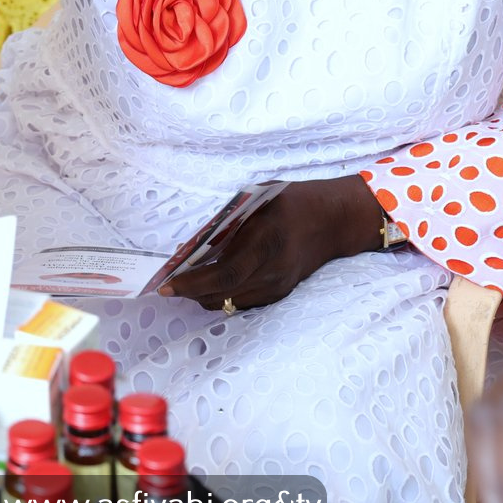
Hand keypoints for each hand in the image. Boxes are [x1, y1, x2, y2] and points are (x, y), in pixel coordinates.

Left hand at [160, 176, 382, 310]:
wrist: (334, 220)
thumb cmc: (290, 202)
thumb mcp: (255, 200)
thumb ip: (227, 224)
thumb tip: (193, 246)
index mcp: (265, 241)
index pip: (224, 273)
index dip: (193, 283)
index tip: (168, 285)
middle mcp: (273, 270)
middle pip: (224, 294)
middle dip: (191, 292)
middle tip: (169, 285)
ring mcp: (279, 286)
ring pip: (231, 303)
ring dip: (205, 296)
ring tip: (186, 283)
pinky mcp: (281, 293)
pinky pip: (244, 302)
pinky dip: (223, 296)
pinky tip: (210, 284)